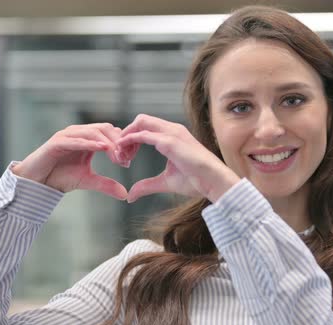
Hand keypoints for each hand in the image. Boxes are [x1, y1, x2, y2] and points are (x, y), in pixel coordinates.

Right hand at [11, 123, 132, 199]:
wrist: (37, 182)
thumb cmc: (60, 177)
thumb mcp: (88, 181)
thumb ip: (106, 185)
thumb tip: (125, 194)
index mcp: (88, 138)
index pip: (110, 133)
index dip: (122, 144)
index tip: (129, 159)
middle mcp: (78, 133)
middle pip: (104, 128)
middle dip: (117, 142)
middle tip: (126, 158)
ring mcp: (67, 135)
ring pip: (92, 131)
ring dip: (107, 142)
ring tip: (117, 155)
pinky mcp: (57, 142)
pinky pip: (75, 139)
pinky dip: (89, 142)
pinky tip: (101, 148)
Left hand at [117, 114, 239, 202]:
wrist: (213, 181)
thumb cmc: (196, 180)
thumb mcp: (165, 182)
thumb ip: (147, 185)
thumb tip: (130, 195)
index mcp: (173, 135)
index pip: (147, 127)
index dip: (132, 138)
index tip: (125, 154)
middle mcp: (172, 129)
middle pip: (141, 120)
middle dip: (127, 133)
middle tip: (119, 152)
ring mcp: (171, 133)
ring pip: (140, 122)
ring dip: (126, 135)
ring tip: (119, 153)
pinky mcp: (169, 141)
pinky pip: (143, 134)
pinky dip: (129, 140)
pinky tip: (122, 150)